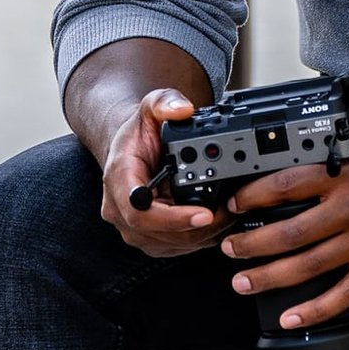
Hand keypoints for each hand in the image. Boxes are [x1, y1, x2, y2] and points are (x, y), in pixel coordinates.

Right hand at [99, 87, 228, 260]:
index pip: (139, 210)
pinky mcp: (149, 237)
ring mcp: (133, 227)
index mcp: (118, 178)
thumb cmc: (139, 133)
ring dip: (202, 235)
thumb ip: (164, 102)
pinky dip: (200, 238)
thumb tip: (183, 110)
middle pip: (158, 233)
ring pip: (170, 244)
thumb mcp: (150, 107)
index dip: (173, 218)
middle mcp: (119, 209)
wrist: (131, 149)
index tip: (204, 213)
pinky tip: (219, 223)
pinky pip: (176, 246)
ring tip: (230, 215)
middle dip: (198, 228)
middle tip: (230, 213)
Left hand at [222, 135, 348, 335]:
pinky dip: (314, 310)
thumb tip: (289, 181)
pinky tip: (291, 318)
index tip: (234, 206)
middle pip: (289, 232)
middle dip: (250, 245)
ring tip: (244, 282)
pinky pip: (343, 295)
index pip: (286, 185)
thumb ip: (329, 167)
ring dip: (269, 277)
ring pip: (308, 265)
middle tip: (228, 250)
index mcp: (344, 174)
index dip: (253, 197)